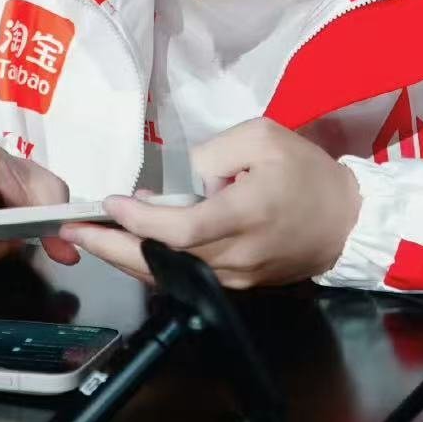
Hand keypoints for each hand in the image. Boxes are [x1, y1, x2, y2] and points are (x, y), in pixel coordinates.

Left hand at [60, 118, 360, 288]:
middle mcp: (237, 253)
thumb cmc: (305, 170)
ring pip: (172, 274)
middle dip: (114, 248)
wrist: (347, 219)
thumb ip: (212, 154)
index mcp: (245, 213)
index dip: (142, 221)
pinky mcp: (239, 284)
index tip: (112, 203)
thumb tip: (173, 177)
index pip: (183, 228)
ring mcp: (237, 276)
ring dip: (126, 259)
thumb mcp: (263, 137)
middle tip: (75, 232)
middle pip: (166, 259)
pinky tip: (129, 248)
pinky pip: (188, 278)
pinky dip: (154, 264)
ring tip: (90, 238)